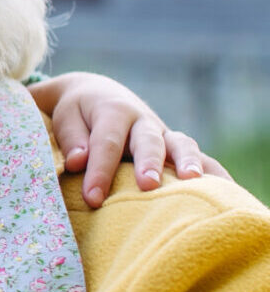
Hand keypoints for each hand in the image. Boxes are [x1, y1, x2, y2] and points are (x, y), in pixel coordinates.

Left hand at [30, 71, 229, 206]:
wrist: (99, 94)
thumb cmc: (78, 113)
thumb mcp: (66, 118)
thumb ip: (71, 139)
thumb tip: (78, 162)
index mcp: (112, 111)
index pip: (106, 143)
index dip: (99, 171)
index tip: (92, 198)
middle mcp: (142, 120)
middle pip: (147, 141)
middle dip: (148, 163)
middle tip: (147, 185)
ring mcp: (163, 133)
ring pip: (180, 144)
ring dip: (187, 162)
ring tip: (192, 182)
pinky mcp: (175, 145)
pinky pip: (200, 157)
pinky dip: (213, 172)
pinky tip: (225, 191)